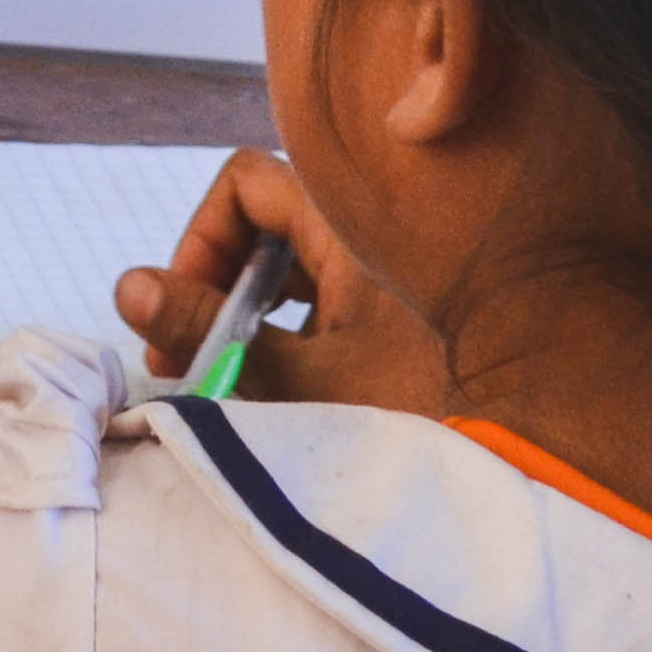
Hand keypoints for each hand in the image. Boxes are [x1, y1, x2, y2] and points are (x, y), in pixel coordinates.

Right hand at [113, 147, 446, 412]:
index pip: (247, 183)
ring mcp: (388, 287)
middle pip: (265, 229)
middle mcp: (373, 245)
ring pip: (293, 277)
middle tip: (185, 359)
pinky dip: (287, 342)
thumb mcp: (299, 380)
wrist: (524, 468)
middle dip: (215, 287)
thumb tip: (127, 284)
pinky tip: (280, 400)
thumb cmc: (417, 419)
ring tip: (225, 385)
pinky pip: (323, 312)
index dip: (202, 237)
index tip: (187, 311)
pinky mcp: (399, 330)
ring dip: (247, 321)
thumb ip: (208, 330)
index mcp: (353, 231)